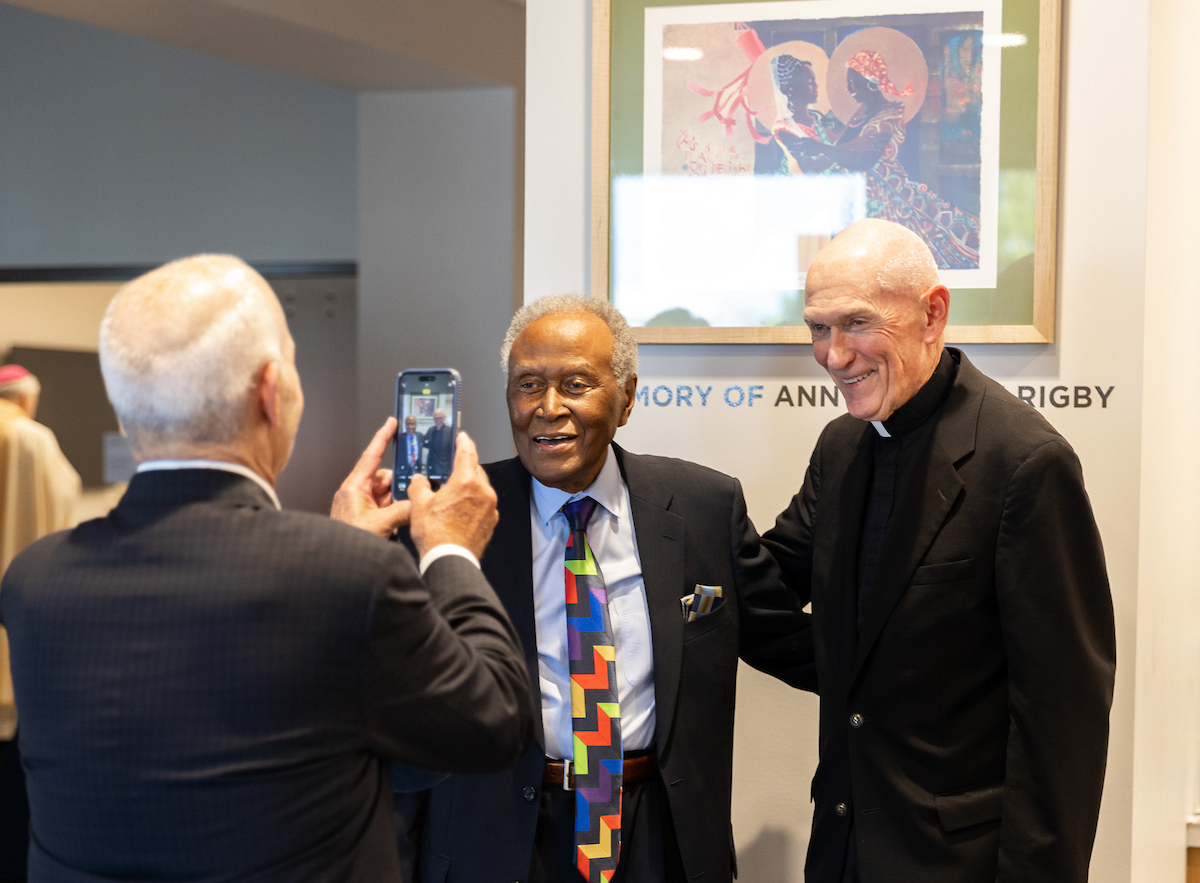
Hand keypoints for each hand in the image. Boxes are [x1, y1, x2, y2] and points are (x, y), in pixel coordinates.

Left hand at [331, 417, 410, 537]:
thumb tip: (418, 502)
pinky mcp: (366, 518)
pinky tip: (400, 520)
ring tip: (404, 512)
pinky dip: (395, 510)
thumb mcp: (381, 524)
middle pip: (384, 478)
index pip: (371, 456)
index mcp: (354, 488)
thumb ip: (402, 510)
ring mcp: (361, 507)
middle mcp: (356, 494)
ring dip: (398, 501)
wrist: (336, 563)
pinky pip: (385, 507)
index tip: (391, 423)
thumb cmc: (348, 542)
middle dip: (399, 483)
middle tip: (413, 488)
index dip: (382, 437)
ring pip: (387, 494)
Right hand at [408, 432, 497, 559]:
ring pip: (481, 488)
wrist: (450, 560)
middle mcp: (483, 492)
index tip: (462, 437)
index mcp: (467, 482)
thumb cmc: (435, 534)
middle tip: (454, 465)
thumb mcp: (419, 504)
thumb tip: (419, 480)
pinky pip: (484, 504)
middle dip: (465, 466)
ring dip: (470, 485)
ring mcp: (490, 508)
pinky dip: (474, 501)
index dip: (463, 442)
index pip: (467, 453)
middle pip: (476, 470)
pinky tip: (461, 508)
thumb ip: (419, 486)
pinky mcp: (491, 521)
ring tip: (454, 490)